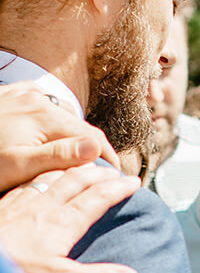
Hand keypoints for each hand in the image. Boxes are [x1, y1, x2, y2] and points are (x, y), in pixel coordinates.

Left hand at [0, 81, 119, 187]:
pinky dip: (51, 118)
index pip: (93, 137)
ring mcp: (23, 94)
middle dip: (92, 148)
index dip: (108, 158)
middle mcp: (38, 98)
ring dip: (72, 133)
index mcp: (46, 116)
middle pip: (79, 125)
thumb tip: (96, 147)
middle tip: (95, 174)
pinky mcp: (11, 94)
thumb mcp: (20, 166)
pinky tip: (47, 131)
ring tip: (71, 156)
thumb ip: (59, 155)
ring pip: (62, 113)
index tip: (116, 178)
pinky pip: (42, 102)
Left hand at [0, 164, 139, 272]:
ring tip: (83, 169)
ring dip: (72, 170)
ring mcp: (20, 204)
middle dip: (99, 173)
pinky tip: (40, 183)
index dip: (117, 188)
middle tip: (115, 171)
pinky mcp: (3, 208)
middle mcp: (43, 207)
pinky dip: (43, 179)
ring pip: (51, 177)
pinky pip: (27, 185)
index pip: (97, 198)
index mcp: (62, 223)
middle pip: (76, 180)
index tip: (134, 182)